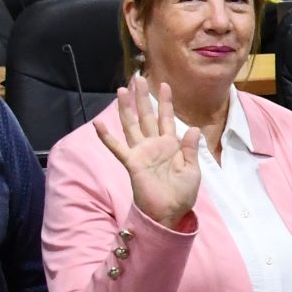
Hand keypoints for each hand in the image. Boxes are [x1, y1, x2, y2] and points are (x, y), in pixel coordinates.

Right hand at [97, 79, 201, 227]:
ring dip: (126, 108)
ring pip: (132, 125)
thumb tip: (193, 128)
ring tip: (122, 90)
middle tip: (137, 78)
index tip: (164, 85)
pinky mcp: (132, 163)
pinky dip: (107, 136)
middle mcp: (153, 145)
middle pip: (147, 116)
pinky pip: (118, 147)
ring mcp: (141, 153)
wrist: (169, 213)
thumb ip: (191, 149)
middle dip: (143, 97)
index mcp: (170, 146)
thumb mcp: (192, 170)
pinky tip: (98, 124)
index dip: (166, 102)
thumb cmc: (181, 195)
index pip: (168, 119)